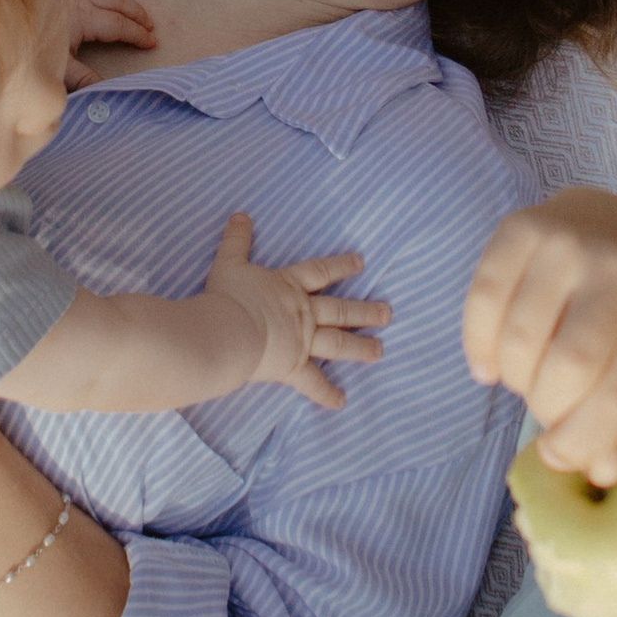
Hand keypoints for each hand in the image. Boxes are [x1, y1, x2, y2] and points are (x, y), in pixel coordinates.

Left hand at [62, 0, 153, 83]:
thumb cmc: (25, 43)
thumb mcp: (55, 66)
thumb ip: (82, 78)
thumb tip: (105, 90)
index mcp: (84, 17)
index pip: (119, 25)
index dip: (138, 34)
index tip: (151, 42)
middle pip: (116, 0)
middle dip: (136, 12)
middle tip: (150, 24)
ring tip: (129, 5)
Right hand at [202, 210, 390, 408]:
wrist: (228, 330)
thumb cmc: (227, 296)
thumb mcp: (229, 262)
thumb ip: (236, 239)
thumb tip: (239, 215)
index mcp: (289, 287)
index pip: (321, 272)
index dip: (341, 266)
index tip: (361, 263)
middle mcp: (303, 313)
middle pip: (340, 310)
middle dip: (365, 311)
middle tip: (388, 312)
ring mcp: (302, 341)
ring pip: (338, 343)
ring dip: (360, 347)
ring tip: (380, 351)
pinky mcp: (292, 367)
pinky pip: (312, 383)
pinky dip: (326, 393)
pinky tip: (342, 401)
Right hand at [460, 185, 616, 485]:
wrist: (613, 224)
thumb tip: (600, 475)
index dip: (583, 439)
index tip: (559, 458)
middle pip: (568, 366)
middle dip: (546, 409)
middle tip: (544, 412)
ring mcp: (567, 243)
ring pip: (520, 338)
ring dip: (515, 378)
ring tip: (526, 377)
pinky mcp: (519, 227)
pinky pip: (482, 302)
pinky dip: (479, 347)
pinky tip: (492, 363)